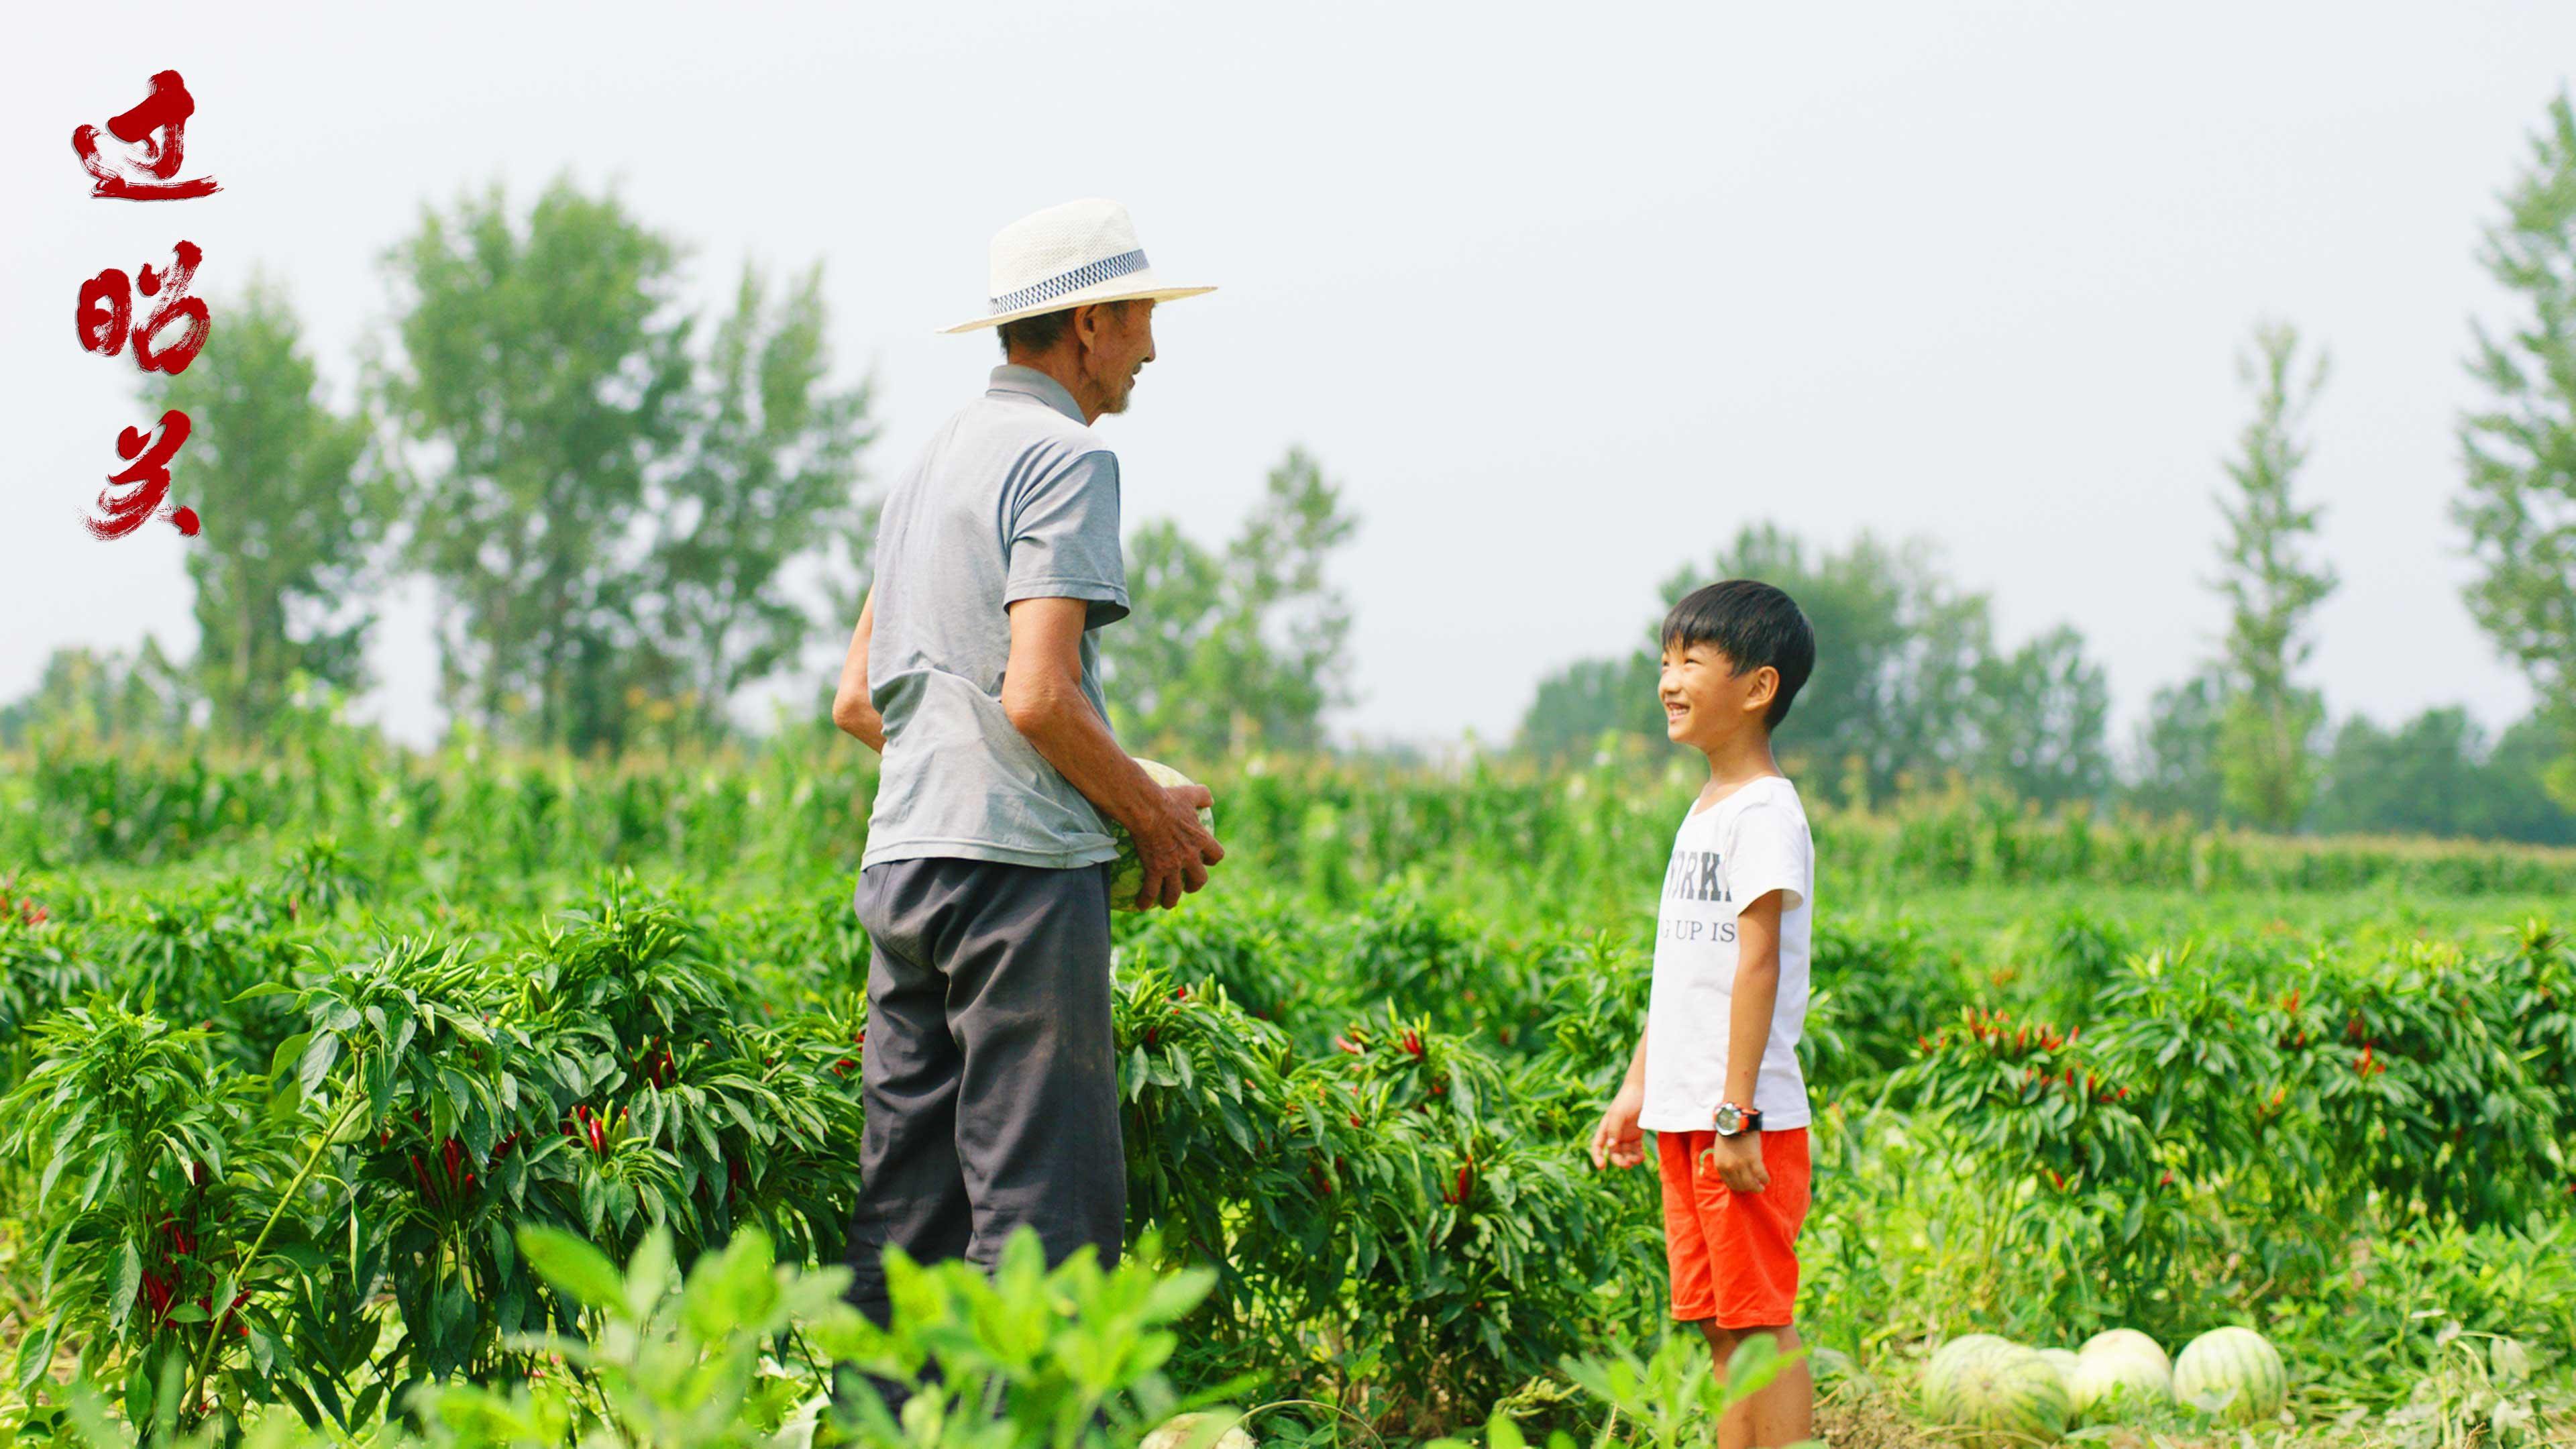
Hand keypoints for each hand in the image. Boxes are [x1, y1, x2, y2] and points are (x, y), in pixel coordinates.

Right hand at [1130, 782, 1221, 909]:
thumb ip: (1202, 795)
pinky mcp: (1155, 870)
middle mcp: (1190, 856)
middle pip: (1199, 878)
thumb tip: (1210, 798)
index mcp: (1200, 840)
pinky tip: (1140, 905)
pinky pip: (1151, 890)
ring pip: (1176, 891)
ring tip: (1166, 903)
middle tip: (1189, 885)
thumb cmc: (1168, 800)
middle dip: (1195, 885)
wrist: (1148, 809)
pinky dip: (1146, 900)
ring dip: (1172, 899)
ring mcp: (1173, 866)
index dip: (1213, 860)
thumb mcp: (1188, 793)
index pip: (1216, 855)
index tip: (1207, 861)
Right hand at [1589, 1082, 1645, 1169]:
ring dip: (1630, 1159)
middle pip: (1613, 1153)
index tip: (1601, 1167)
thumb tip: (1610, 1146)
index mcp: (1605, 1128)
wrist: (1643, 1090)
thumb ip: (1613, 1129)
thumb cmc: (1628, 1100)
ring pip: (1625, 1153)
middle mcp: (1614, 1134)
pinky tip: (1642, 1157)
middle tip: (1627, 1164)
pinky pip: (1636, 1150)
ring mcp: (1626, 1135)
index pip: (1597, 1146)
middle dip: (1619, 1161)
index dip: (1597, 1157)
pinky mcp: (1637, 1135)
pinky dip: (1638, 1155)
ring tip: (1638, 1160)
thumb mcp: (1618, 1113)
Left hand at [1698, 1131, 1768, 1192]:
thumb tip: (1734, 1175)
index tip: (1744, 1187)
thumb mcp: (1721, 1152)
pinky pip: (1761, 1175)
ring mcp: (1741, 1164)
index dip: (1739, 1188)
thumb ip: (1726, 1164)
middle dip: (1748, 1188)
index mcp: (1720, 1166)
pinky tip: (1767, 1180)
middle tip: (1755, 1188)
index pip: (1730, 1184)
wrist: (1736, 1122)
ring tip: (1761, 1187)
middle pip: (1741, 1186)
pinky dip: (1765, 1179)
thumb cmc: (1728, 1135)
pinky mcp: (1753, 1159)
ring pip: (1751, 1183)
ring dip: (1757, 1188)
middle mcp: (1730, 1168)